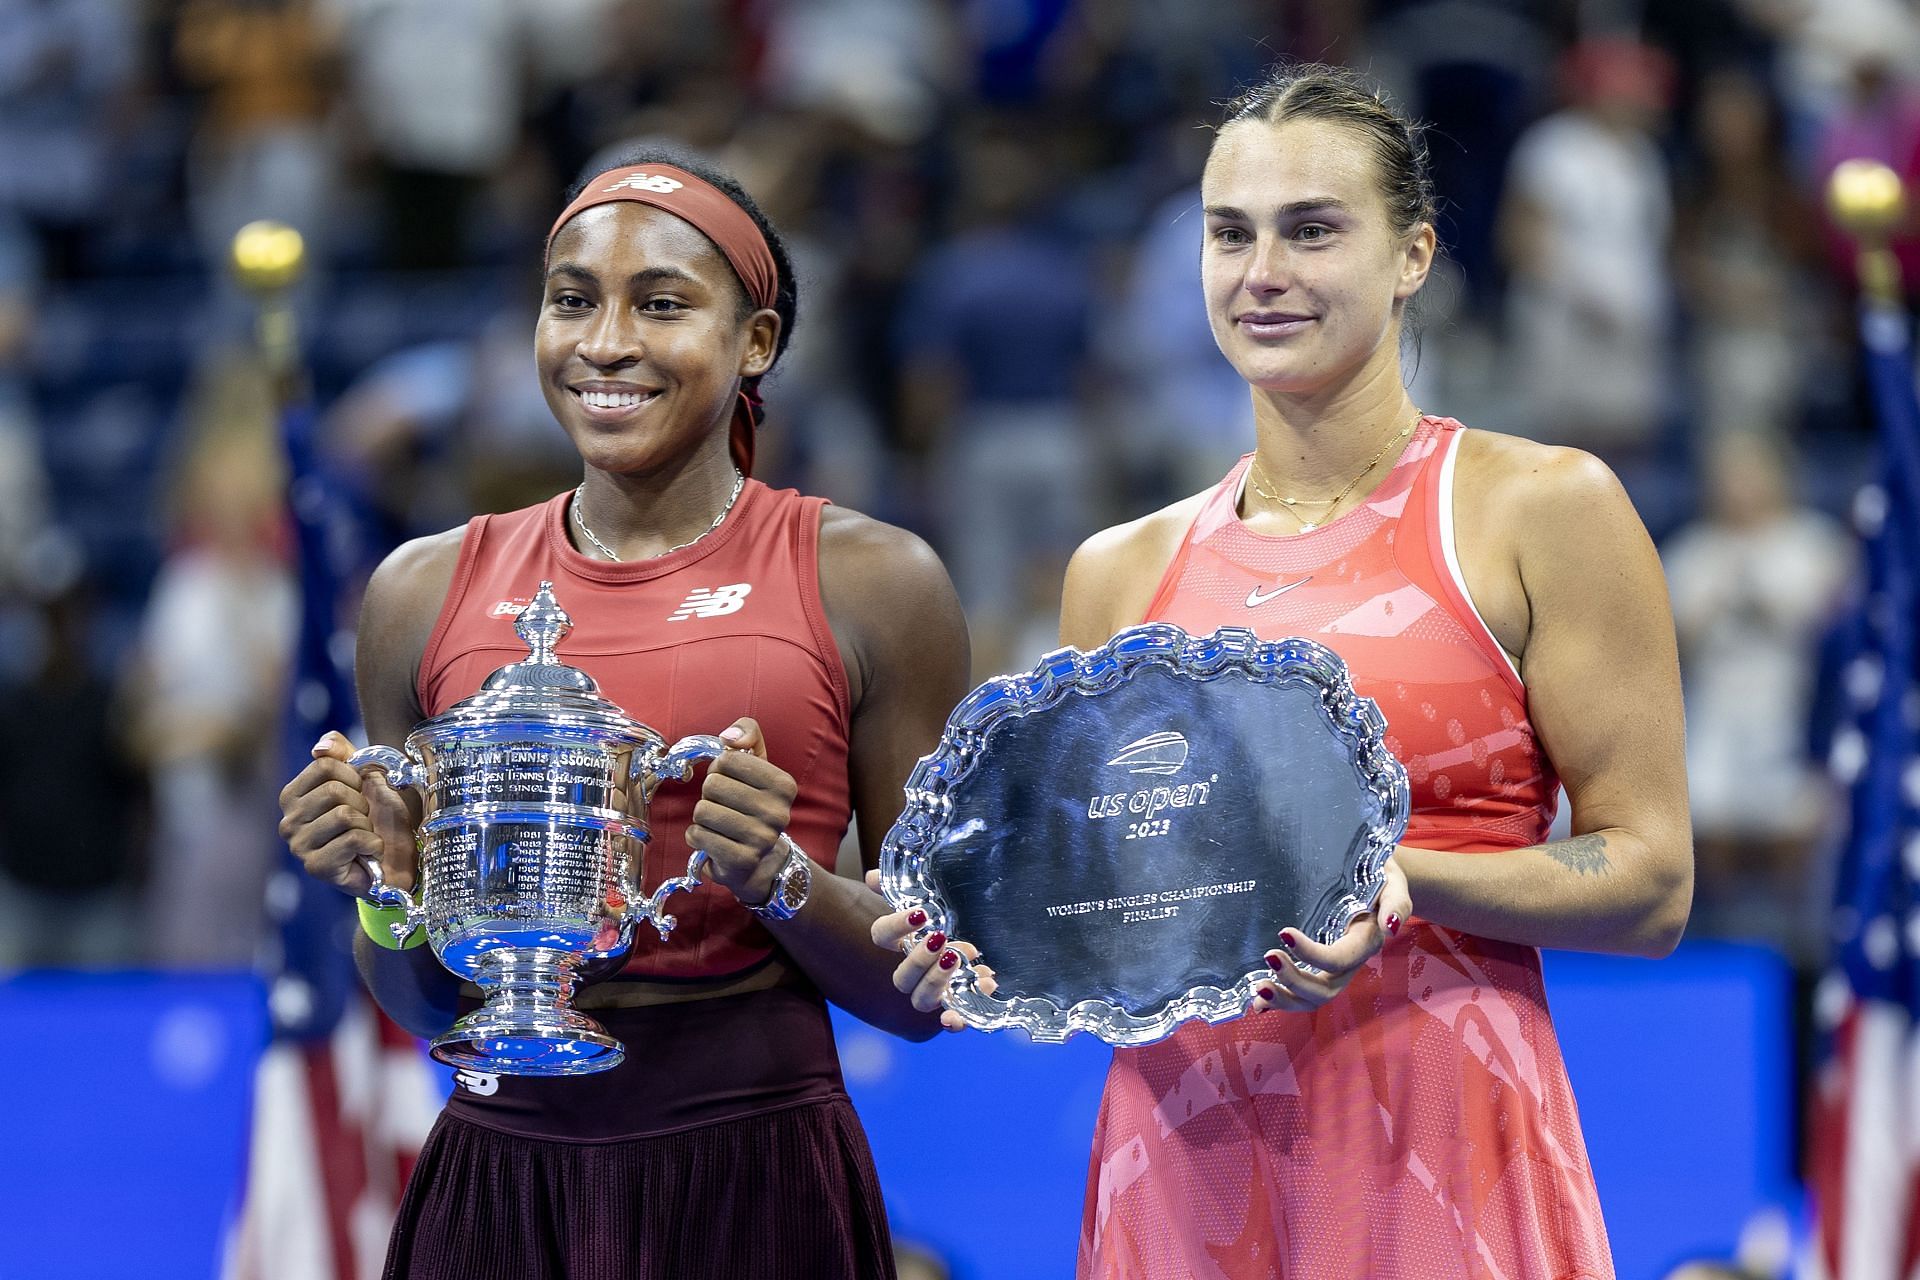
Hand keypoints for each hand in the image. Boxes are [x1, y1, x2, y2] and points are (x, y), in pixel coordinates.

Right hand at [276, 731, 417, 896]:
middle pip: (333, 790)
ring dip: (367, 825)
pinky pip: (354, 839)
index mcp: (292, 795)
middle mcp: (288, 821)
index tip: (359, 793)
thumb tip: (320, 747)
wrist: (395, 860)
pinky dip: (372, 844)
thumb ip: (342, 752)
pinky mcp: (316, 867)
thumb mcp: (364, 775)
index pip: (324, 765)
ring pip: (344, 815)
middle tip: (363, 819)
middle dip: (362, 803)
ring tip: (364, 836)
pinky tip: (368, 853)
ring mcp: (299, 846)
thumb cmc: (377, 817)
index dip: (353, 776)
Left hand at [686, 718, 797, 904]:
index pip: (729, 759)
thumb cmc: (751, 803)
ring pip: (702, 810)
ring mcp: (762, 839)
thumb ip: (748, 733)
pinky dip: (696, 836)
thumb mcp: (756, 762)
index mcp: (784, 784)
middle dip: (709, 793)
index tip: (731, 782)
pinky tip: (712, 840)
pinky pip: (698, 835)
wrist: (760, 860)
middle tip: (724, 805)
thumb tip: (729, 737)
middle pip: (713, 784)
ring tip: (718, 823)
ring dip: (702, 816)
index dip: (720, 768)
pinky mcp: (741, 860)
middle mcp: (778, 812)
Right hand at [867, 868, 996, 1031]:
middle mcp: (911, 973)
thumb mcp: (922, 900)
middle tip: (940, 939)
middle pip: (901, 978)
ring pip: (922, 1000)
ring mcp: (931, 992)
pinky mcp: (954, 1005)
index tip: (921, 913)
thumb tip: (873, 876)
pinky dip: (959, 1017)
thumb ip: (898, 888)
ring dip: (938, 982)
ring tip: (960, 959)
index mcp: (899, 944)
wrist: (970, 944)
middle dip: (919, 960)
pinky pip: (951, 1019)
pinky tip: (977, 994)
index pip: (882, 937)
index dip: (896, 927)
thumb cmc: (937, 922)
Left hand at [1251, 854, 1410, 1012]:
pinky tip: (1258, 1003)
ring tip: (1260, 990)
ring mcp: (1335, 970)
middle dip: (1294, 982)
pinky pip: (1303, 993)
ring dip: (1285, 999)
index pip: (1338, 959)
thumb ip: (1397, 904)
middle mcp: (1349, 962)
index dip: (1311, 954)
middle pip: (1325, 990)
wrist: (1378, 879)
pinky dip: (1281, 1002)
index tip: (1284, 933)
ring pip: (1313, 998)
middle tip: (1268, 957)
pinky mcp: (1320, 968)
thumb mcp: (1394, 884)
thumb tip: (1390, 927)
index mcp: (1365, 942)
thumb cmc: (1381, 878)